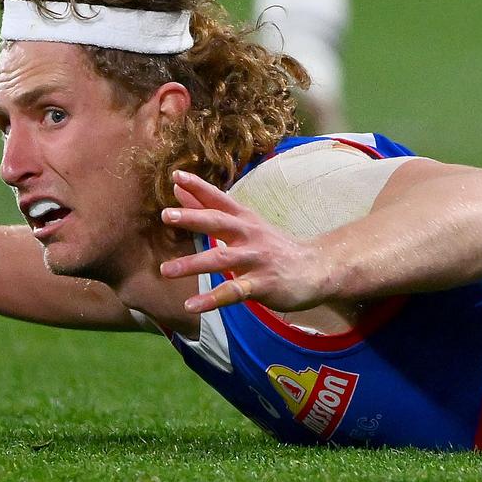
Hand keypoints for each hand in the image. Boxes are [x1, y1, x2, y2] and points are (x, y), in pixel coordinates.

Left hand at [158, 170, 335, 313]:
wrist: (316, 269)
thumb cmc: (272, 246)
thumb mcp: (245, 224)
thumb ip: (209, 208)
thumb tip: (179, 189)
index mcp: (244, 219)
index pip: (219, 199)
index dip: (199, 187)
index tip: (176, 175)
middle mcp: (249, 235)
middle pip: (219, 223)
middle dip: (193, 218)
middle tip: (165, 215)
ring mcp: (256, 260)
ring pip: (221, 260)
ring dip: (192, 264)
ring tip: (165, 270)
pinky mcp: (262, 284)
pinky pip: (233, 292)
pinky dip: (211, 300)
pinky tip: (191, 306)